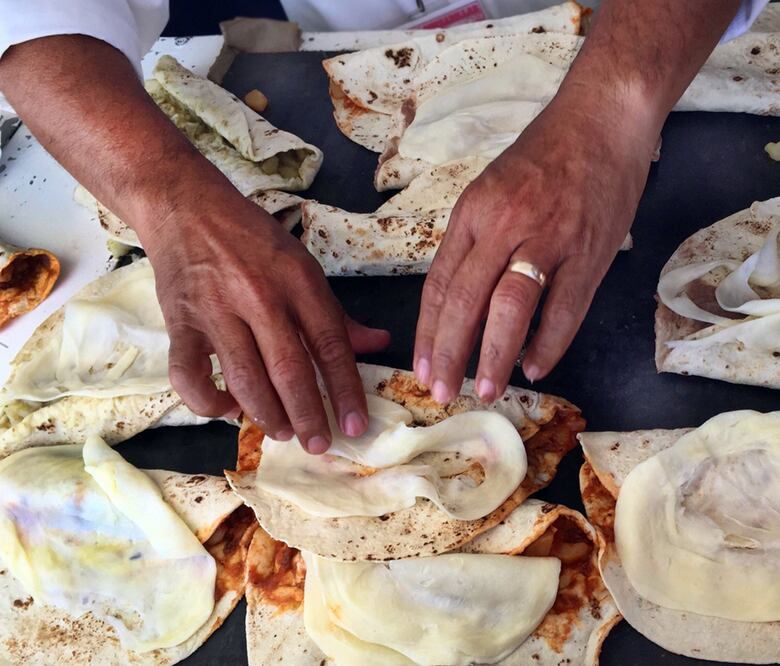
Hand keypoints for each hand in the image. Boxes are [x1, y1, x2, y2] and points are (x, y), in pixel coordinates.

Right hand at [142, 192, 389, 453]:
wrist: (186, 207)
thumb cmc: (251, 238)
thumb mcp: (302, 265)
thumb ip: (337, 312)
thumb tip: (379, 343)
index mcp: (297, 281)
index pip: (330, 345)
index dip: (345, 390)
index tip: (356, 425)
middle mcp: (259, 298)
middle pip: (289, 369)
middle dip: (308, 415)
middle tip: (319, 445)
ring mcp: (215, 311)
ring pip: (244, 378)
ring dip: (267, 414)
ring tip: (284, 431)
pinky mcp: (179, 323)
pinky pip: (189, 376)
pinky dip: (208, 402)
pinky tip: (227, 409)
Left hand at [413, 93, 656, 403]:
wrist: (600, 120)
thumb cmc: (541, 157)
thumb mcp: (489, 191)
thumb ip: (472, 242)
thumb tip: (458, 301)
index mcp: (472, 213)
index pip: (440, 284)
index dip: (428, 332)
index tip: (422, 368)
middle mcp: (503, 226)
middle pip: (466, 300)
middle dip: (450, 352)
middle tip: (442, 393)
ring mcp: (548, 238)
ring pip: (511, 307)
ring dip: (495, 354)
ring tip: (486, 389)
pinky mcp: (589, 249)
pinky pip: (566, 307)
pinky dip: (549, 342)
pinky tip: (534, 366)